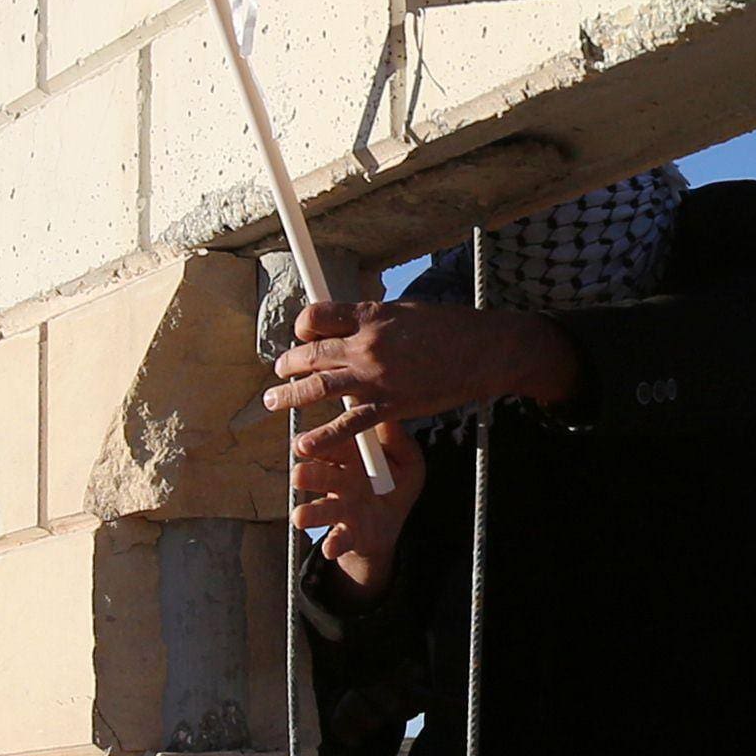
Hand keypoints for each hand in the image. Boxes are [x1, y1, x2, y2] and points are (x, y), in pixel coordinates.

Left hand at [262, 297, 580, 462]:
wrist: (483, 352)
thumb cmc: (450, 327)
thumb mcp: (406, 312)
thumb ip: (374, 320)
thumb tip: (352, 323)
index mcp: (370, 315)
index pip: (317, 315)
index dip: (302, 325)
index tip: (301, 333)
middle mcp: (366, 345)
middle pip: (311, 353)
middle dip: (289, 363)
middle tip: (280, 370)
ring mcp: (375, 377)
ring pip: (319, 387)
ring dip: (290, 395)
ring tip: (272, 401)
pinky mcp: (389, 406)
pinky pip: (347, 425)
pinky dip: (322, 436)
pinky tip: (303, 444)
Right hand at [290, 406, 409, 589]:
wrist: (389, 525)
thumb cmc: (394, 484)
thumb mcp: (407, 461)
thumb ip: (400, 442)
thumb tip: (390, 419)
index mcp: (350, 459)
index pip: (330, 446)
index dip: (318, 443)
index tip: (305, 442)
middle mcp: (339, 482)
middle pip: (317, 476)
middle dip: (306, 475)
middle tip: (298, 475)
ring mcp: (340, 510)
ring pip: (320, 510)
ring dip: (310, 514)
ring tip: (301, 517)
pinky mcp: (348, 535)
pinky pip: (338, 539)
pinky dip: (333, 544)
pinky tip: (330, 548)